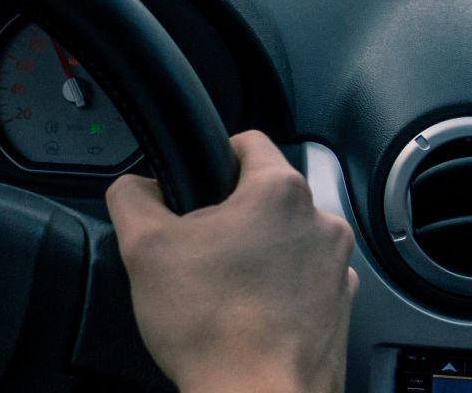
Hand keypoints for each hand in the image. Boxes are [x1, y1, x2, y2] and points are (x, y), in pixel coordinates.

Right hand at [107, 131, 356, 392]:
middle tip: (197, 251)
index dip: (211, 157)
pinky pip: (304, 282)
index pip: (247, 142)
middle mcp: (321, 223)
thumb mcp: (143, 247)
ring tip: (222, 291)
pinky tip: (247, 317)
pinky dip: (278, 292)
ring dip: (257, 255)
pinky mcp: (341, 309)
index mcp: (280, 192)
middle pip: (266, 197)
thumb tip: (134, 186)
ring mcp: (338, 269)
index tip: (194, 185)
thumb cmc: (212, 329)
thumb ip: (131, 196)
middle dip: (231, 217)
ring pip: (286, 241)